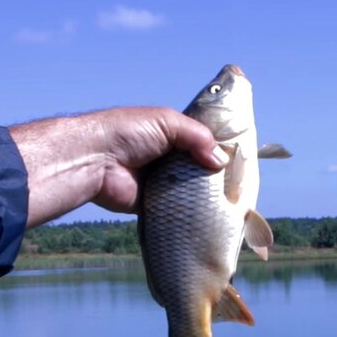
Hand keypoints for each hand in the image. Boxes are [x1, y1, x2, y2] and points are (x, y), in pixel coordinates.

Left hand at [9, 107, 228, 228]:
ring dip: (206, 194)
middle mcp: (168, 158)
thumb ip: (198, 137)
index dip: (220, 149)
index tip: (241, 158)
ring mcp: (162, 182)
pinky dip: (190, 211)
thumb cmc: (128, 133)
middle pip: (200, 167)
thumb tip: (222, 161)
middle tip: (240, 183)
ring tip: (231, 200)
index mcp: (170, 135)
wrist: (95, 161)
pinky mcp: (156, 205)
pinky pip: (179, 209)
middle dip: (216, 174)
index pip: (203, 142)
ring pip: (192, 190)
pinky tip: (211, 213)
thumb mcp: (168, 122)